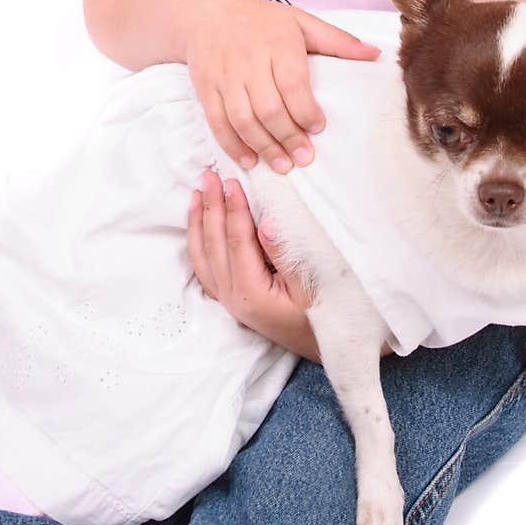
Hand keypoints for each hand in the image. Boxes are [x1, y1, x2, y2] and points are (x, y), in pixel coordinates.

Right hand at [183, 0, 381, 174]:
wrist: (206, 13)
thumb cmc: (261, 20)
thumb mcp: (300, 21)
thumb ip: (337, 41)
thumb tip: (375, 54)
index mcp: (277, 42)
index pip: (293, 83)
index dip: (306, 110)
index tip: (319, 127)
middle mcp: (249, 60)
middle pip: (268, 107)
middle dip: (288, 136)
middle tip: (305, 157)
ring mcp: (225, 76)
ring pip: (242, 119)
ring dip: (263, 146)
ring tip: (282, 165)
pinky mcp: (206, 89)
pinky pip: (217, 122)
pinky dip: (232, 145)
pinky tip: (250, 160)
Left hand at [187, 169, 394, 361]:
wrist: (329, 348)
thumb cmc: (324, 317)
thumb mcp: (312, 286)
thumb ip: (287, 254)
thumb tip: (267, 222)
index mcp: (251, 294)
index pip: (236, 241)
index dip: (233, 209)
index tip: (231, 181)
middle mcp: (233, 298)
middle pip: (214, 244)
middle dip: (210, 207)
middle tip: (207, 176)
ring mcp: (229, 301)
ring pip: (203, 255)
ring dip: (199, 222)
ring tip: (196, 193)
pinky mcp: (232, 300)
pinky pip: (205, 267)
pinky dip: (199, 242)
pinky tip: (199, 224)